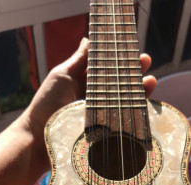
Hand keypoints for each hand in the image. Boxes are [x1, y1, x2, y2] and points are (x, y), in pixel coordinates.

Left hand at [24, 38, 155, 140]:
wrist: (39, 138)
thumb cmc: (46, 105)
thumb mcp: (62, 76)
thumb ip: (78, 60)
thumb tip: (88, 39)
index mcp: (85, 83)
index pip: (107, 69)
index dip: (120, 59)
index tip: (134, 50)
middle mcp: (95, 98)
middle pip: (119, 84)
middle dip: (134, 72)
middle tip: (146, 63)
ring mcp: (100, 116)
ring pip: (124, 101)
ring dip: (139, 91)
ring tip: (151, 82)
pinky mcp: (103, 132)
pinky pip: (122, 121)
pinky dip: (135, 113)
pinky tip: (145, 106)